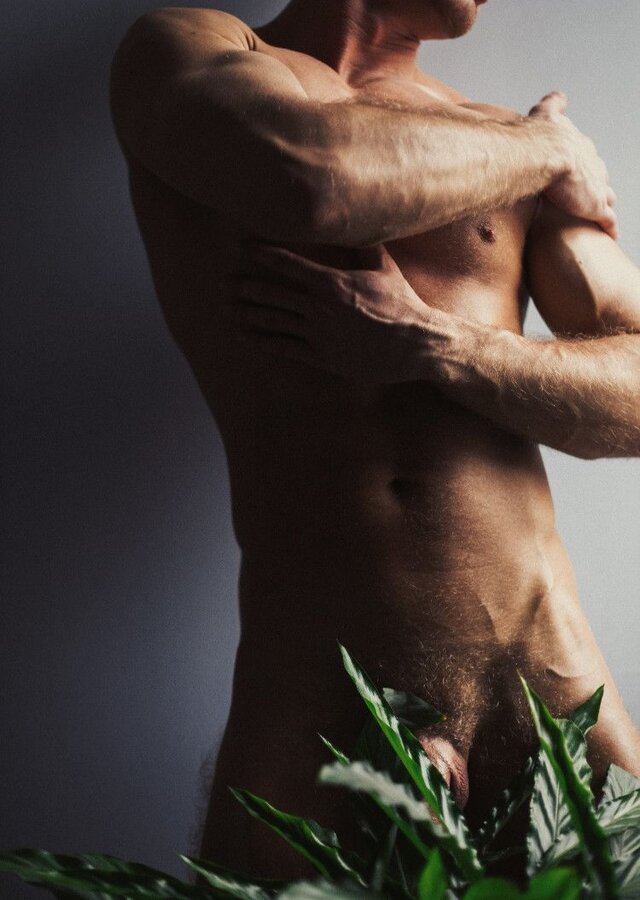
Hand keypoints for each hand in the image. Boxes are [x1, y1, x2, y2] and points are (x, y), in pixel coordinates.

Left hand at [221, 243, 437, 383]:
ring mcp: (319, 335)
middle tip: (221, 284)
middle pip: (272, 294)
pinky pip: (283, 348)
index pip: (288, 263)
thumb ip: (360, 243)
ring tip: (226, 309)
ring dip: (247, 314)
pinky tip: (243, 336)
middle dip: (244, 287)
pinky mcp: (322, 357)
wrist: (417, 345)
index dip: (262, 253)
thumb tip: (349, 218)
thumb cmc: (402, 303)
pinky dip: (261, 341)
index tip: (242, 247)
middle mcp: (320, 308)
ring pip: (273, 322)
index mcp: (332, 282)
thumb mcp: (383, 266)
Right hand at [529, 91, 617, 239]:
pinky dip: (610, 227)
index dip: (583, 164)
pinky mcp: (596, 207)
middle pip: (600, 176)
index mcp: (580, 147)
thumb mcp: (546, 114)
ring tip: (600, 213)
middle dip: (596, 184)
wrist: (545, 155)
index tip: (579, 169)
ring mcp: (596, 187)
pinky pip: (608, 221)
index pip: (587, 156)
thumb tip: (559, 95)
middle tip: (589, 192)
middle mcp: (593, 165)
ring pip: (607, 198)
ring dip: (604, 205)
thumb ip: (553, 104)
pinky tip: (611, 234)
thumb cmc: (540, 137)